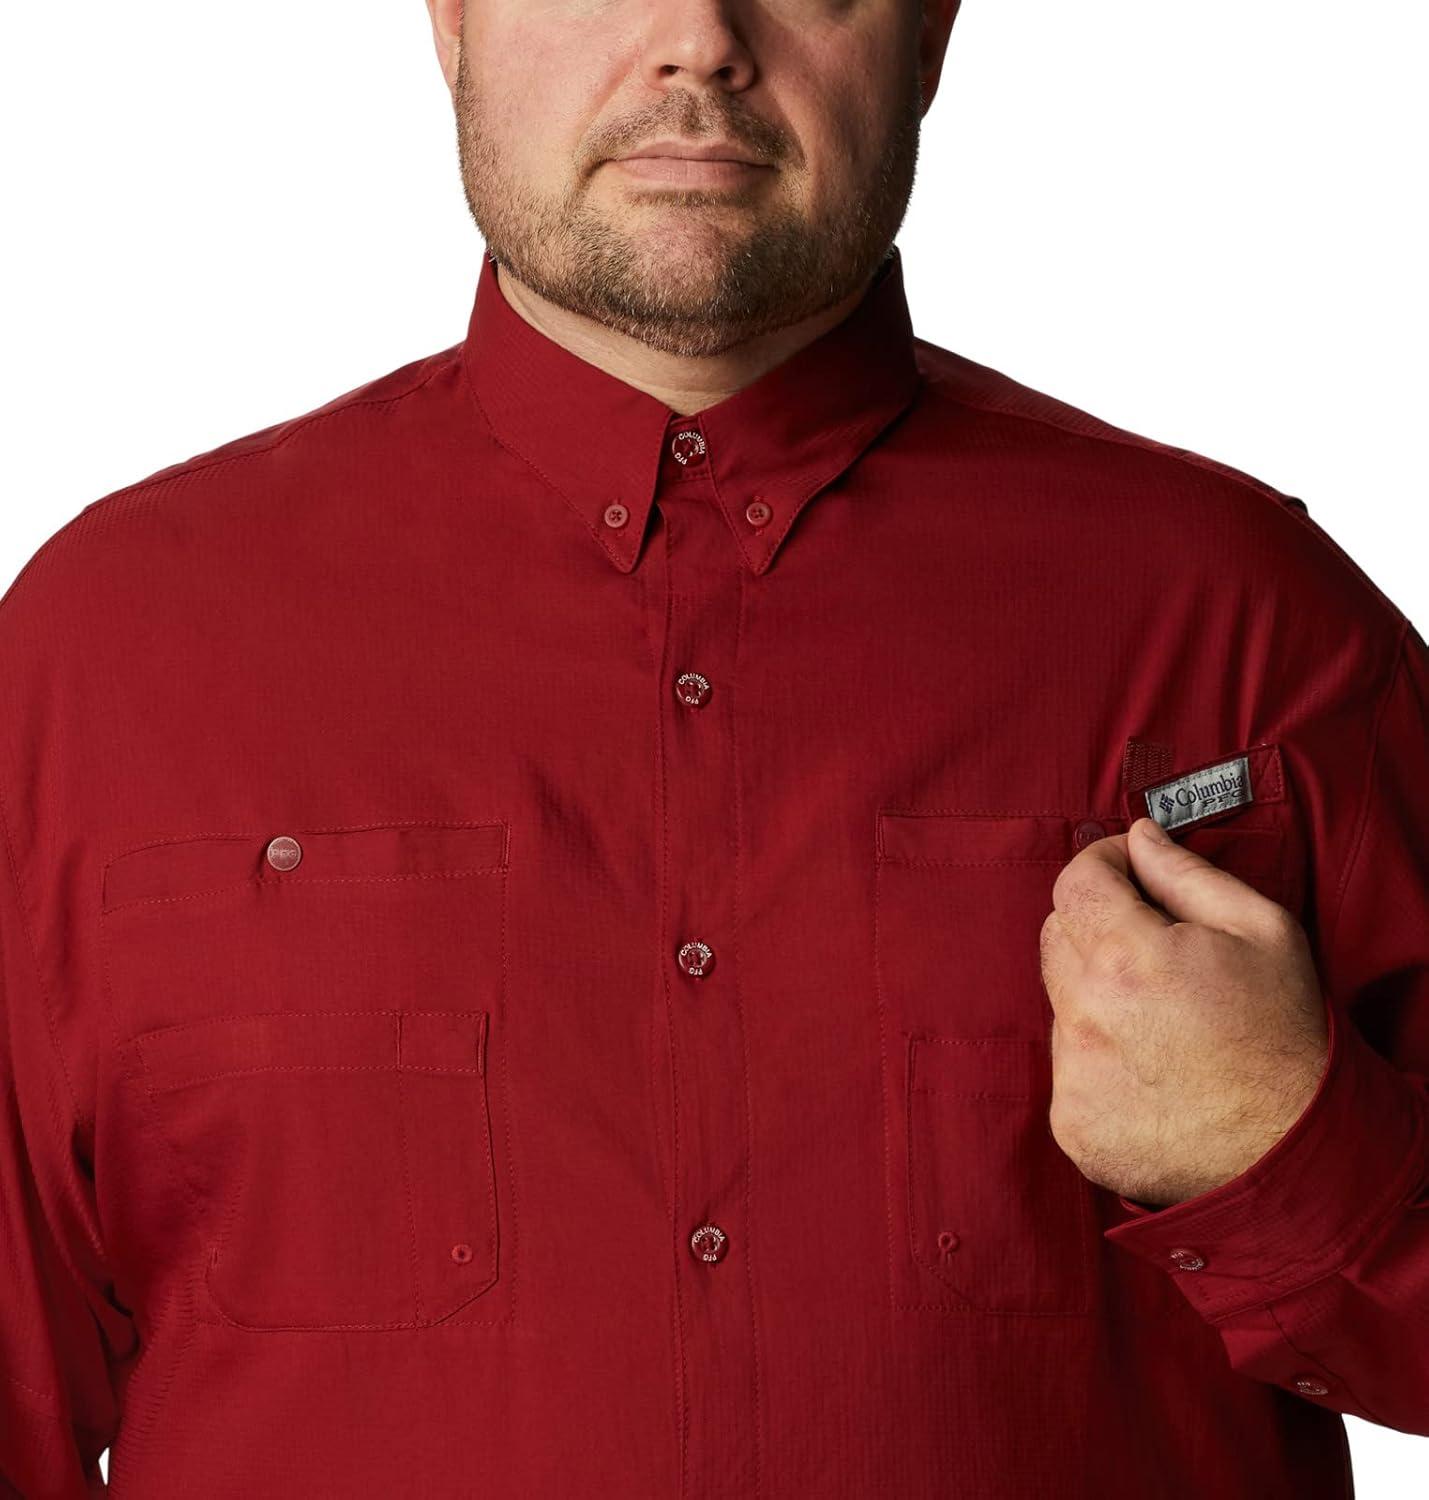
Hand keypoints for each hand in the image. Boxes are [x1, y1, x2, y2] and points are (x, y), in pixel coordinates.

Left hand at [1039, 816, 1329, 1207]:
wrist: (1295, 1153)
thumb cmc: (1285, 1035)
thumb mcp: (1261, 930)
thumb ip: (1186, 872)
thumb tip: (1137, 836)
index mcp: (1127, 956)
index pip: (1075, 882)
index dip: (1101, 864)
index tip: (1126, 870)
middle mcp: (1086, 1014)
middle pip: (1058, 937)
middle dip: (1099, 929)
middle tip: (1155, 950)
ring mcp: (1072, 1074)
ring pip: (1060, 1001)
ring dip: (1097, 997)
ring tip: (1164, 1023)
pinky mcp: (1070, 1122)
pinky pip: (1066, 1065)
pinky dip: (1099, 1060)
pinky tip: (1151, 1072)